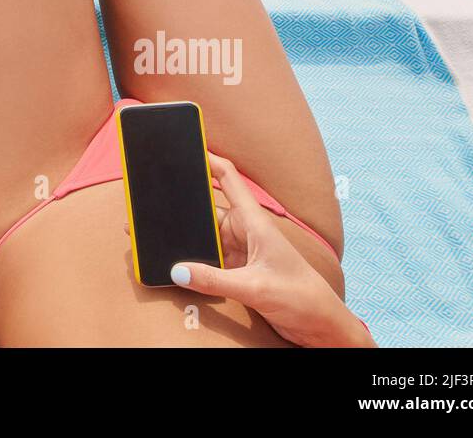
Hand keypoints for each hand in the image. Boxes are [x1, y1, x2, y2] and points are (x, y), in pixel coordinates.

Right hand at [168, 155, 370, 346]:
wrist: (321, 326)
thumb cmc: (302, 298)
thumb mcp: (255, 288)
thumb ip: (215, 280)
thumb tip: (178, 271)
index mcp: (253, 221)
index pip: (227, 178)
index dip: (206, 159)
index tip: (182, 146)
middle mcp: (244, 231)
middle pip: (206, 210)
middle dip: (181, 208)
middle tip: (151, 204)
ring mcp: (239, 251)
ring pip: (203, 237)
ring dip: (186, 239)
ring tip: (157, 238)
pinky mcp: (236, 270)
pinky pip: (207, 260)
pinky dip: (192, 262)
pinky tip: (176, 266)